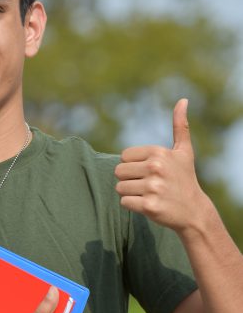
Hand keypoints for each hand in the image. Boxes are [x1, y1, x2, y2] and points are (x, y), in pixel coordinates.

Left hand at [115, 99, 208, 232]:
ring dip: (130, 193)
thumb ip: (180, 126)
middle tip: (147, 185)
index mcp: (158, 153)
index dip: (133, 165)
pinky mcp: (149, 206)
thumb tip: (183, 100)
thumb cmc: (184, 179)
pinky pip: (124, 202)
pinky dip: (133, 205)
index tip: (149, 172)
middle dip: (129, 179)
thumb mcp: (184, 152)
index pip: (124, 156)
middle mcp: (155, 168)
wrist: (194, 211)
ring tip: (148, 194)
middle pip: (118, 172)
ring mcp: (152, 187)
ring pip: (120, 187)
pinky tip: (148, 204)